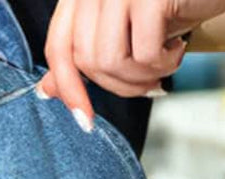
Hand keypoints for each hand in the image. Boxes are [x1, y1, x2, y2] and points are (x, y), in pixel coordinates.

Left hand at [36, 0, 224, 129]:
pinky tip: (177, 49)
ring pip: (110, 62)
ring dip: (141, 78)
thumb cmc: (168, 7)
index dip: (69, 88)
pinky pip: (144, 55)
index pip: (58, 47)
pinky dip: (164, 65)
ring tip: (163, 65)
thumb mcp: (121, 32)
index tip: (85, 121)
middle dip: (118, 85)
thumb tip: (47, 91)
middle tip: (148, 83)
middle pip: (85, 61)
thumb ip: (84, 55)